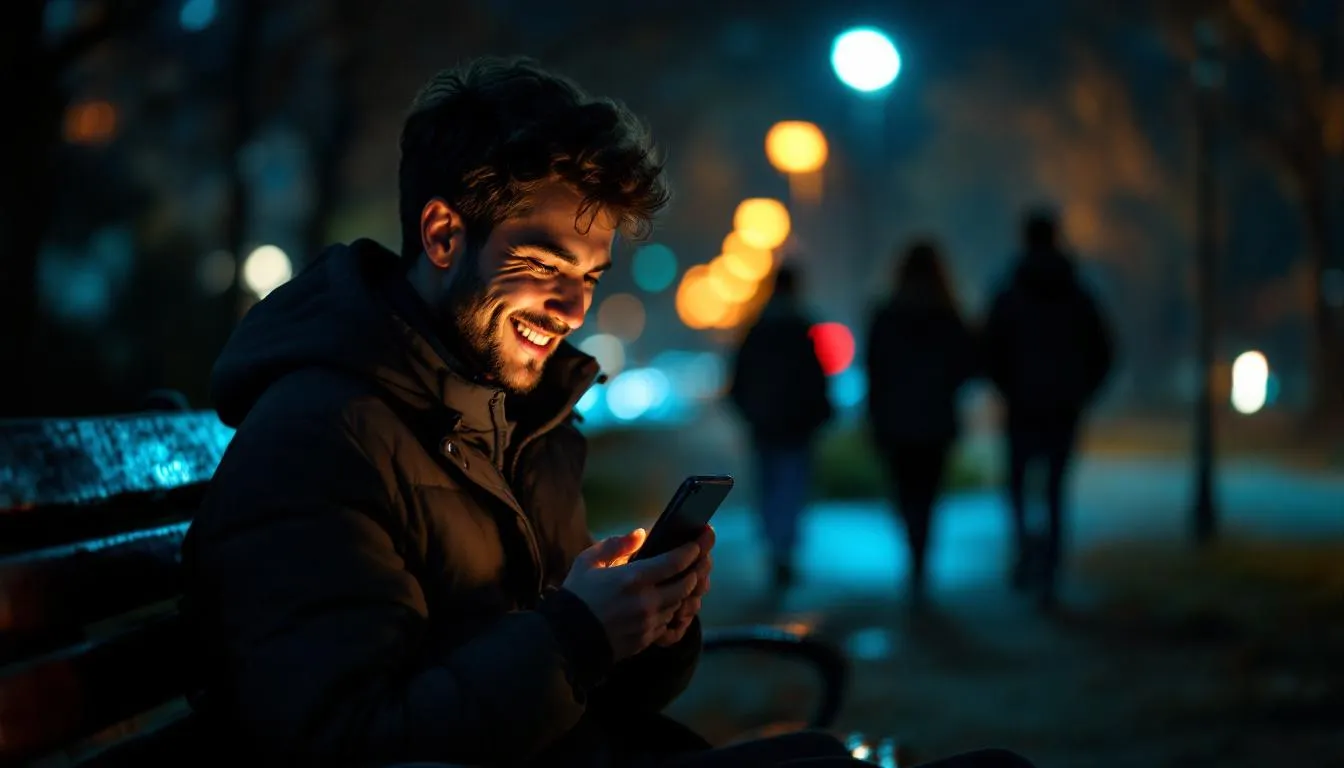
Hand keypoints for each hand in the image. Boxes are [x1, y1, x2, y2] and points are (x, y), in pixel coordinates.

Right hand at [562, 529, 701, 661]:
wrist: (566, 639)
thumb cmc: (577, 596)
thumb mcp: (588, 561)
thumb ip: (616, 545)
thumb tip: (640, 534)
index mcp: (633, 578)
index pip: (675, 562)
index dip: (692, 550)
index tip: (698, 543)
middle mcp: (647, 601)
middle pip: (686, 584)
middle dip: (696, 571)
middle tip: (697, 562)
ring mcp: (649, 623)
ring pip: (680, 605)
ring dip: (686, 592)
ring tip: (685, 581)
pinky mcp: (647, 639)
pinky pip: (670, 624)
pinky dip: (674, 612)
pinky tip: (670, 605)